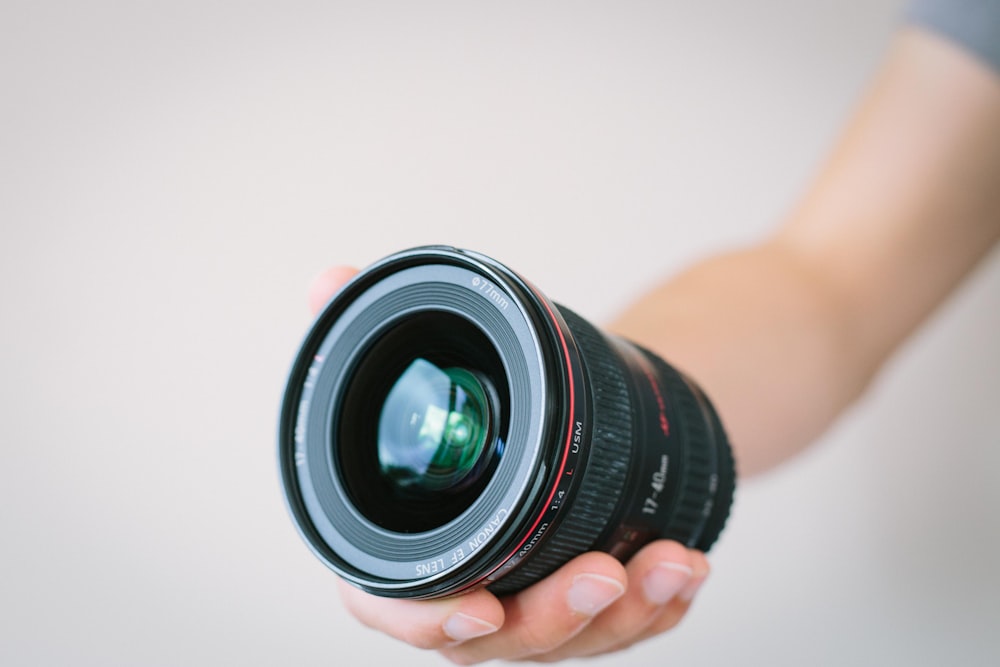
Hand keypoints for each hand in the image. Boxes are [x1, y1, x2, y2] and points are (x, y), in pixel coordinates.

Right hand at [309, 266, 710, 663]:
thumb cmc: (466, 398)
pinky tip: (684, 571)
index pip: (396, 607)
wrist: (538, 413)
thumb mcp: (414, 356)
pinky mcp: (582, 603)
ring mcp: (526, 603)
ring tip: (673, 562)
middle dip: (554, 619)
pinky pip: (620, 626)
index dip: (428, 621)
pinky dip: (656, 606)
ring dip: (626, 612)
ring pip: (567, 638)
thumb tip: (330, 278)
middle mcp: (464, 587)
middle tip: (603, 575)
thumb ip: (363, 326)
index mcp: (407, 546)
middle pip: (496, 640)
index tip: (483, 609)